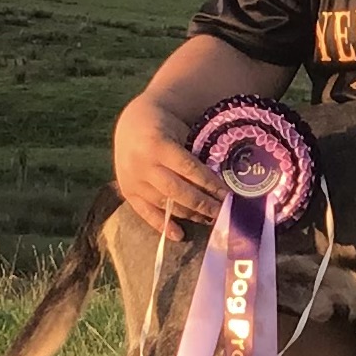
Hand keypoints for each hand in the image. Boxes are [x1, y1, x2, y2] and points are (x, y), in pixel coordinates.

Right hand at [113, 91, 226, 238]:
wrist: (131, 120)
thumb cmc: (163, 124)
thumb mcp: (179, 130)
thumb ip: (193, 153)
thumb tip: (218, 183)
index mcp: (158, 145)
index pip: (189, 169)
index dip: (210, 184)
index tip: (227, 195)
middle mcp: (143, 165)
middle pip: (177, 191)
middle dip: (203, 204)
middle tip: (222, 212)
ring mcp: (133, 180)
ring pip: (165, 204)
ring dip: (189, 214)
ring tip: (208, 219)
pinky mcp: (127, 191)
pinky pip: (145, 212)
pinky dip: (163, 225)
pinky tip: (179, 235)